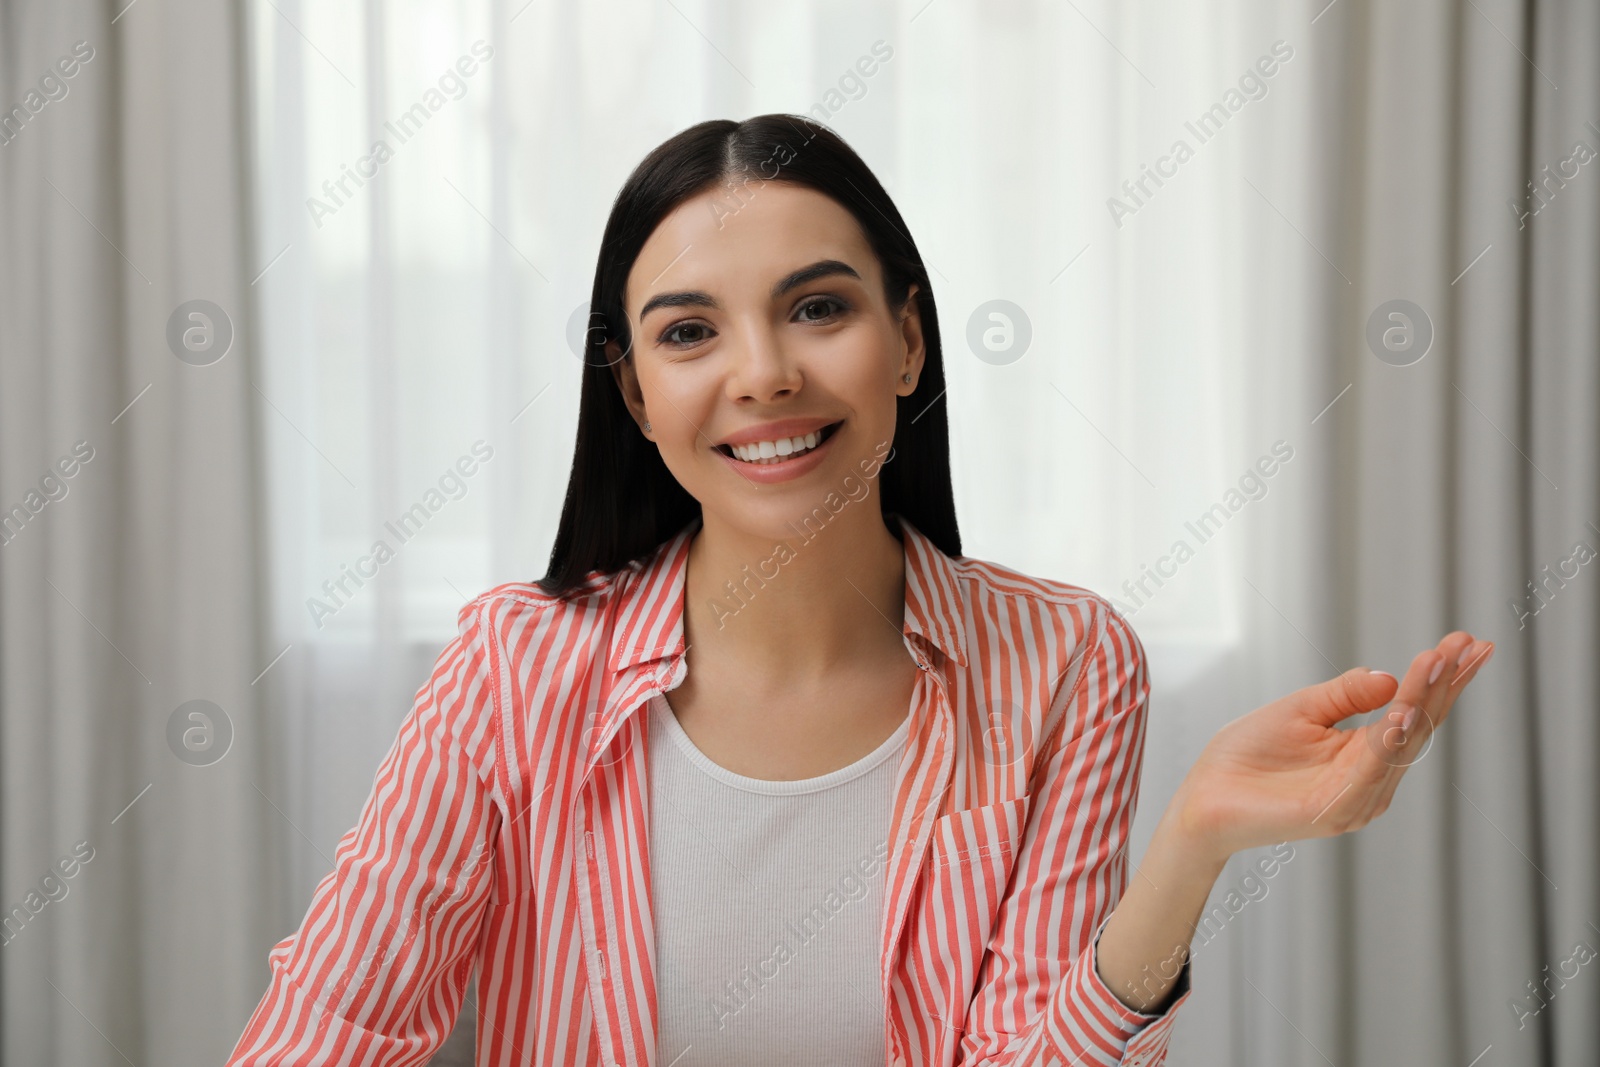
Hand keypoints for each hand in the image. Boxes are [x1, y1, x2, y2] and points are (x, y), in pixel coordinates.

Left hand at [1167, 630, 1493, 862]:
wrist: (1202, 797)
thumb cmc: (1247, 756)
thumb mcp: (1300, 709)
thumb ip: (1346, 694)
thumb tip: (1392, 676)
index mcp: (1364, 754)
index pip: (1414, 711)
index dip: (1441, 679)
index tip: (1467, 642)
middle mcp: (1370, 779)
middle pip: (1418, 726)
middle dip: (1443, 684)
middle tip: (1467, 645)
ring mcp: (1356, 799)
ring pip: (1399, 747)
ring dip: (1420, 704)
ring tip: (1437, 665)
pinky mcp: (1332, 813)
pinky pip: (1367, 774)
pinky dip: (1387, 744)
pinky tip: (1402, 714)